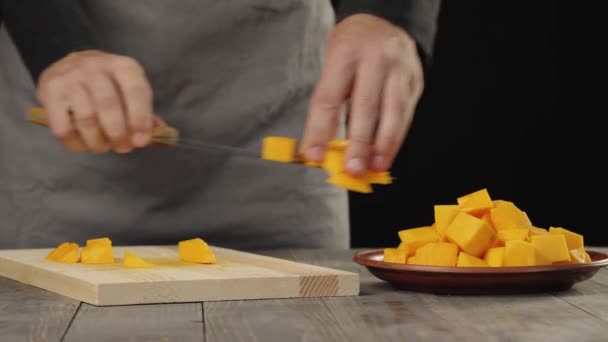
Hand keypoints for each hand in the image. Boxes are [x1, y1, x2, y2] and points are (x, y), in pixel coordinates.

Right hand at [36, 50, 153, 152]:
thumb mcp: (128, 90)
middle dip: (119, 134)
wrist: (68, 66)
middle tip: (123, 148)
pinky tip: (83, 144)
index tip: (141, 141)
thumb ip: (144, 113)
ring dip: (98, 141)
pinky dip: (76, 143)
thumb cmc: (107, 84)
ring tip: (103, 147)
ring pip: (87, 118)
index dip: (140, 118)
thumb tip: (161, 134)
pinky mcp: (50, 91)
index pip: (136, 90)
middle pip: (109, 106)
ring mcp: (70, 77)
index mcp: (123, 66)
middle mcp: (96, 67)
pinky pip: (63, 127)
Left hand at [300, 14, 423, 175]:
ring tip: (374, 168)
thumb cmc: (351, 50)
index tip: (314, 156)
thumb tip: (320, 148)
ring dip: (383, 146)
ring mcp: (399, 69)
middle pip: (365, 107)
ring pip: (393, 113)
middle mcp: (375, 59)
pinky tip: (386, 155)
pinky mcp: (415, 81)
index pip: (329, 98)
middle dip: (358, 143)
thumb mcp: (332, 66)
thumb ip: (328, 106)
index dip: (319, 131)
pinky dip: (396, 138)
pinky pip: (406, 114)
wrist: (383, 23)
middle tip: (352, 169)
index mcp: (345, 54)